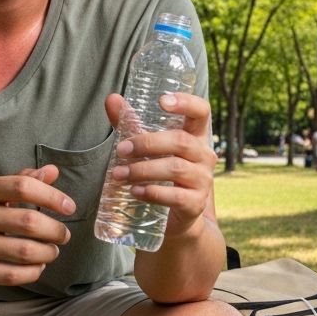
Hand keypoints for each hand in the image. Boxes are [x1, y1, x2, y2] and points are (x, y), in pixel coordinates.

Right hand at [0, 165, 74, 286]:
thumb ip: (21, 180)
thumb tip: (52, 171)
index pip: (23, 187)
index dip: (52, 196)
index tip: (69, 207)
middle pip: (29, 222)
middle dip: (55, 230)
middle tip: (64, 235)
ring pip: (24, 252)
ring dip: (48, 252)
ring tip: (53, 250)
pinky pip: (11, 275)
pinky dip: (32, 272)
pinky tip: (38, 266)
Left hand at [104, 92, 215, 240]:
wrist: (178, 216)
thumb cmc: (162, 173)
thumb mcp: (149, 147)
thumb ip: (131, 124)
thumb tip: (112, 99)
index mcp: (195, 136)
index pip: (201, 112)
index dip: (186, 103)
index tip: (162, 100)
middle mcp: (204, 155)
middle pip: (181, 141)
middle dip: (148, 144)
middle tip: (121, 150)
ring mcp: (203, 180)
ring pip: (176, 169)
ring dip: (144, 170)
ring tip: (119, 174)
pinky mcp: (195, 203)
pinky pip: (176, 196)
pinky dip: (153, 193)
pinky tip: (135, 191)